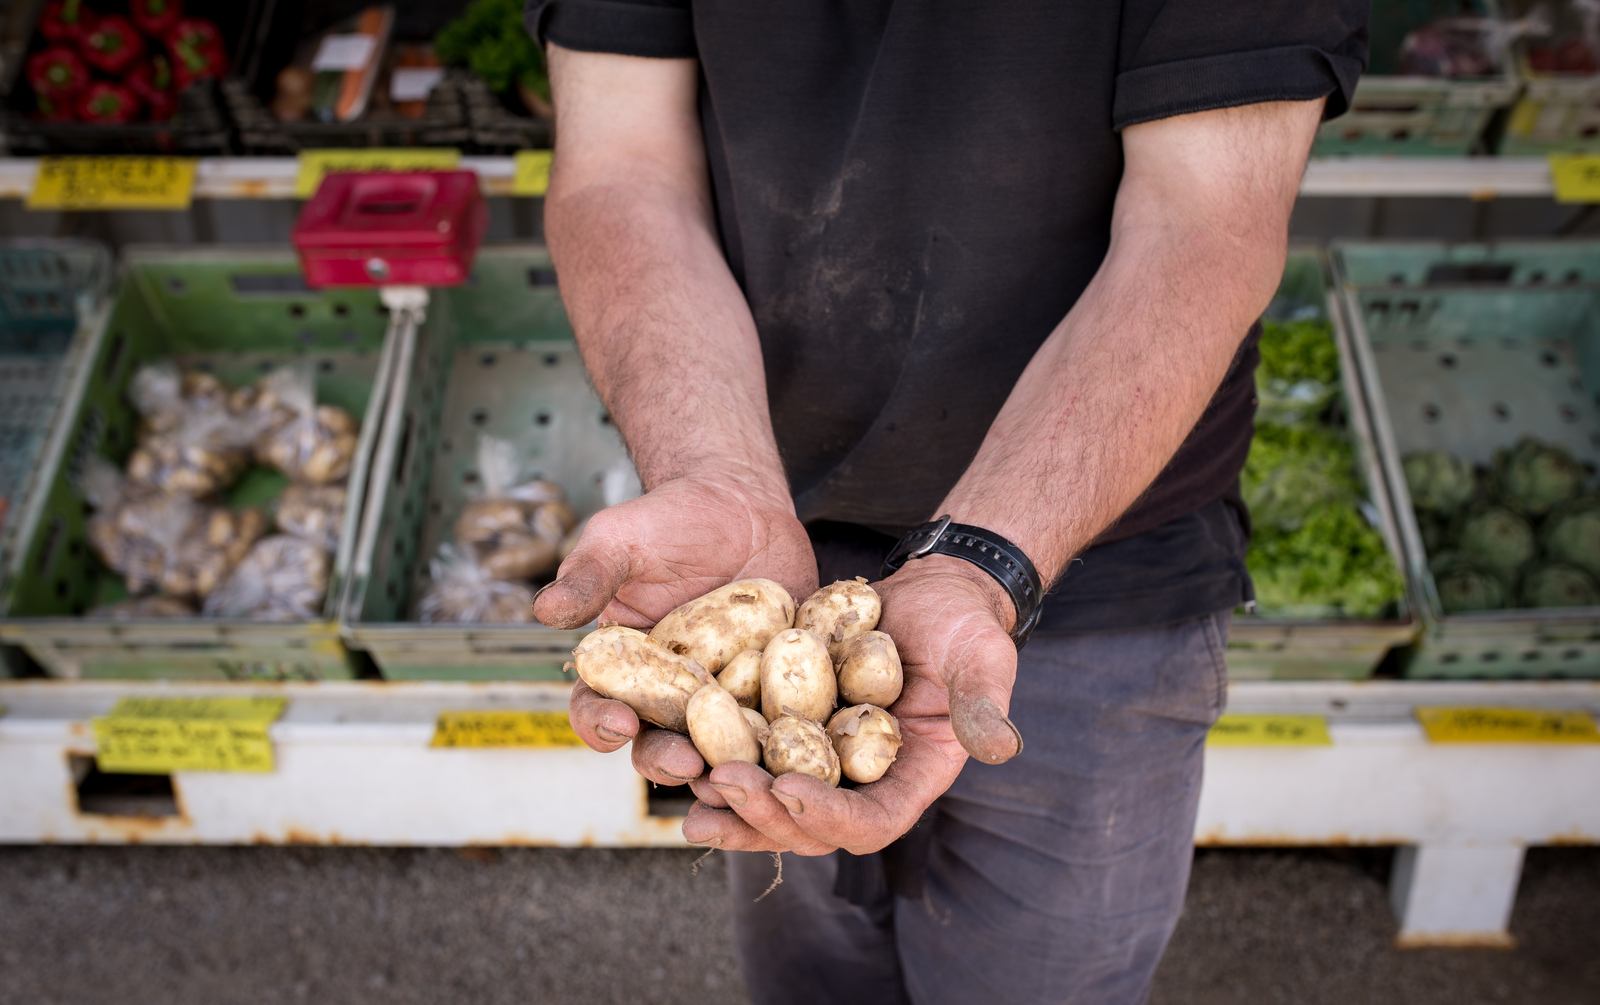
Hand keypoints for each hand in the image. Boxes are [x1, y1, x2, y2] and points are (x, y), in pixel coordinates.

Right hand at [542, 474, 817, 782]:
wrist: (738, 505)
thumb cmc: (665, 522)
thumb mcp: (620, 540)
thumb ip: (588, 576)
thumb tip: (543, 612)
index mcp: (621, 670)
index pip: (598, 707)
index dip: (601, 723)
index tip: (619, 721)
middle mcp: (668, 695)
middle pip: (659, 743)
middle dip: (668, 759)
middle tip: (688, 761)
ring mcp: (725, 697)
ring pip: (721, 747)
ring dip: (728, 766)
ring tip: (741, 773)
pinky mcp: (774, 687)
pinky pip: (780, 719)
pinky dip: (787, 736)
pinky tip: (800, 743)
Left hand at [680, 555, 1023, 855]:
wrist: (931, 592)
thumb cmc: (964, 624)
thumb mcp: (982, 657)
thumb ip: (983, 702)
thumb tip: (1001, 747)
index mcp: (912, 778)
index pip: (872, 821)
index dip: (830, 816)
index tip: (787, 790)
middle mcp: (864, 781)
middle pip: (812, 825)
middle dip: (765, 815)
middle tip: (723, 788)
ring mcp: (826, 761)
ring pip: (774, 802)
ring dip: (733, 805)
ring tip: (690, 794)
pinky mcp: (794, 732)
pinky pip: (755, 757)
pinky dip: (720, 761)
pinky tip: (682, 756)